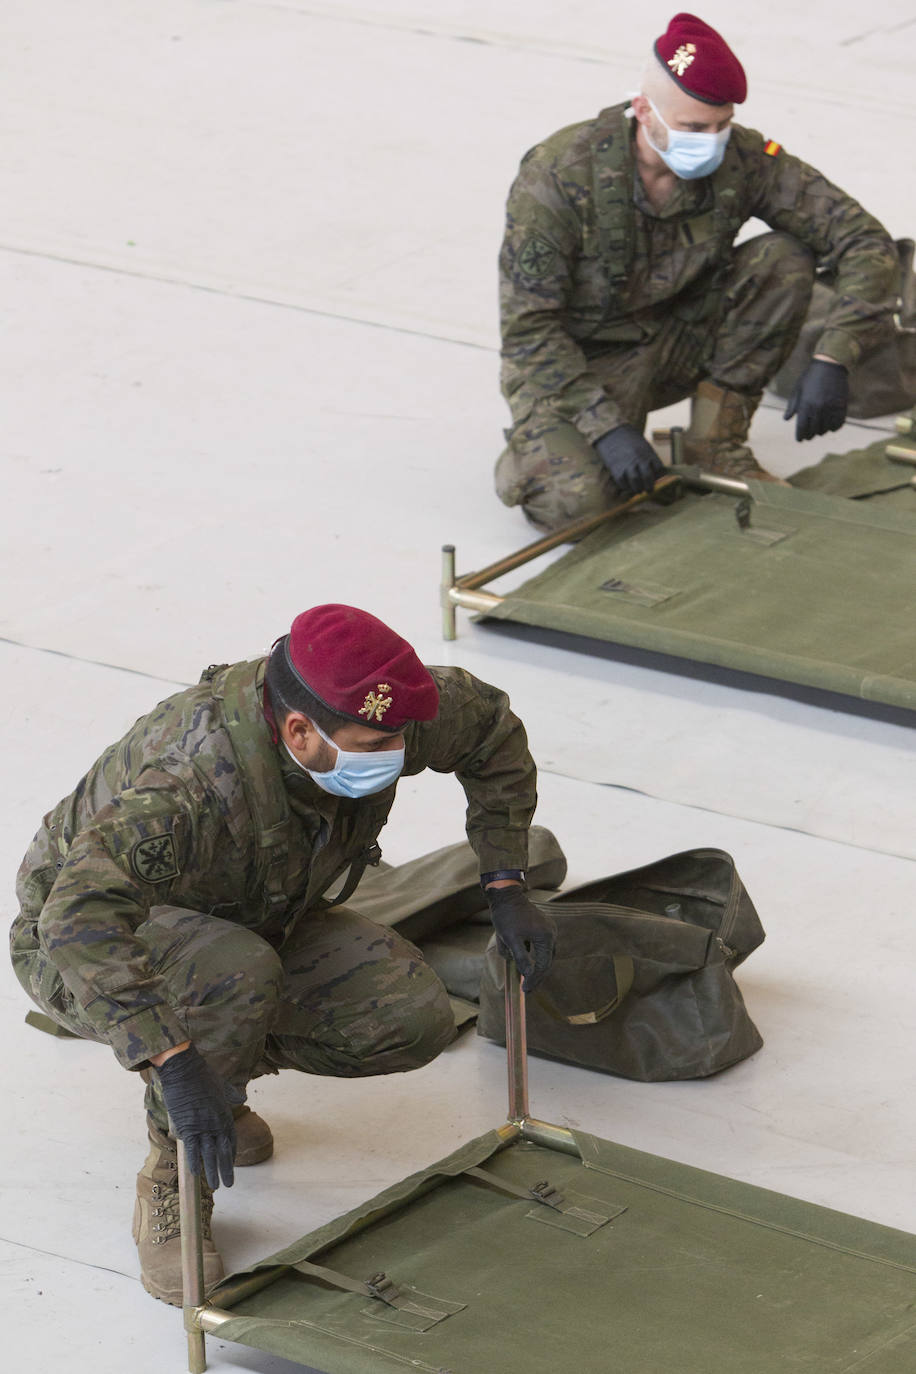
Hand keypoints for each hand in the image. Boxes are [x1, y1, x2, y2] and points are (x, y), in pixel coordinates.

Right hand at [155, 1044, 240, 1188]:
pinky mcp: (187, 1127)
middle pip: (223, 1151)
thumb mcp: (223, 1084)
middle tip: (228, 1184)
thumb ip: (233, 1093)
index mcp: (225, 1114)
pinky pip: (192, 1149)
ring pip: (209, 1154)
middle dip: (226, 1169)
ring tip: (216, 1185)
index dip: (232, 1154)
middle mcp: (216, 1123)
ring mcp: (202, 1127)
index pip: (231, 1139)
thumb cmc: (203, 1075)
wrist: (185, 1070)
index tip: (231, 1164)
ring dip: (212, 1171)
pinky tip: (197, 1174)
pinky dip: (194, 1162)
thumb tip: (243, 1096)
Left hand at [487, 885, 556, 992]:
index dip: (534, 979)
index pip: (543, 965)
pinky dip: (537, 956)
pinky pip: (543, 946)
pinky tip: (529, 963)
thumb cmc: (506, 917)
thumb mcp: (510, 939)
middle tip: (527, 989)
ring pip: (546, 954)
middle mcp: (552, 933)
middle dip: (537, 976)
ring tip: (529, 979)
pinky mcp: (544, 926)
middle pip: (547, 961)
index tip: (525, 990)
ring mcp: (549, 928)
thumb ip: (521, 958)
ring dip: (538, 966)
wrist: (506, 895)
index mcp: (546, 937)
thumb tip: (528, 975)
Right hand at [594, 425, 665, 494]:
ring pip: (636, 484)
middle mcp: (639, 460)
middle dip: (649, 487)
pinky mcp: (616, 469)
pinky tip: (627, 486)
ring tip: (638, 490)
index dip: (658, 475)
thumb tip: (655, 473)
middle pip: (648, 478)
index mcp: (648, 452)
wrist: (611, 432)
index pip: (659, 469)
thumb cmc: (628, 438)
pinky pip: (623, 483)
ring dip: (638, 489)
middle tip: (648, 489)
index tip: (655, 478)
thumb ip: (649, 457)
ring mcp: (627, 465)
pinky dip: (626, 487)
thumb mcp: (643, 445)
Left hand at [784, 359, 848, 440]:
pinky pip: (838, 423)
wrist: (830, 364)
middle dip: (810, 435)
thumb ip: (792, 405)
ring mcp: (830, 407)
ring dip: (822, 431)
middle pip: (814, 430)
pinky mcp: (841, 405)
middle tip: (809, 436)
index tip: (800, 439)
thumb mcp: (798, 390)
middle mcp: (818, 408)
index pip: (802, 427)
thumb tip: (786, 419)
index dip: (800, 436)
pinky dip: (834, 427)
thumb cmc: (810, 377)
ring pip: (826, 428)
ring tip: (819, 431)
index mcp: (805, 404)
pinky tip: (831, 427)